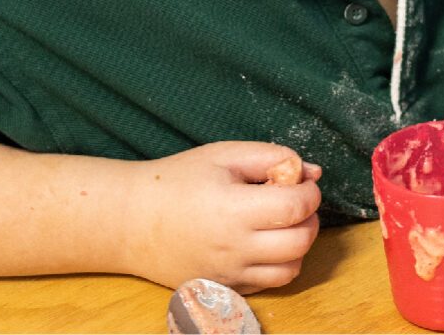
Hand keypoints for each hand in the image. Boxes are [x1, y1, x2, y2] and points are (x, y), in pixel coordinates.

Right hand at [123, 141, 323, 292]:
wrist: (131, 220)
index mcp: (234, 210)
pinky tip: (262, 244)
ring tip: (281, 225)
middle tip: (294, 204)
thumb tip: (312, 172)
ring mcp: (228, 273)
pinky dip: (276, 265)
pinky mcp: (223, 288)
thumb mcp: (223, 155)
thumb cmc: (176, 181)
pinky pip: (268, 284)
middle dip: (309, 218)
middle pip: (301, 241)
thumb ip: (271, 157)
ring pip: (290, 269)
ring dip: (297, 246)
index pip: (297, 207)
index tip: (301, 183)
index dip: (310, 192)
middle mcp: (234, 247)